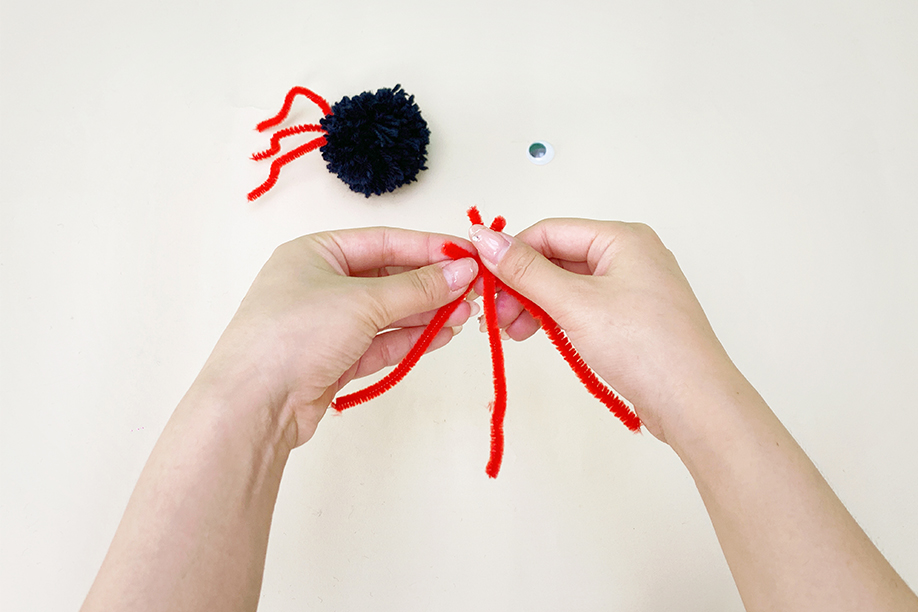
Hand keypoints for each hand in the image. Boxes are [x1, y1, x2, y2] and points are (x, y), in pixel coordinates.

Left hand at [196, 227, 478, 447]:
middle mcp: (319, 284)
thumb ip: (417, 288)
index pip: (383, 242)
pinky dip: (410, 339)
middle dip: (431, 285)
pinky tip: (442, 335)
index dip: (428, 248)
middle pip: (387, 278)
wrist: (253, 405)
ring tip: (465, 315)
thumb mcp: (362, 302)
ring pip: (387, 313)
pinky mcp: (334, 360)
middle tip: (473, 290)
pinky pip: (380, 343)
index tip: (469, 255)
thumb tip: (463, 271)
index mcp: (315, 253)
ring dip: (426, 313)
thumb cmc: (294, 335)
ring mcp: (326, 324)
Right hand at [469, 218, 737, 442]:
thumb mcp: (575, 304)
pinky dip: (555, 318)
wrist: (694, 404)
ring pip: (566, 285)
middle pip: (556, 258)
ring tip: (513, 332)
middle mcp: (629, 256)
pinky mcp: (630, 319)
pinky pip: (581, 306)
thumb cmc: (646, 348)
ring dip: (533, 305)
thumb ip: (526, 271)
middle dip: (520, 285)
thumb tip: (485, 239)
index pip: (549, 232)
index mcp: (622, 238)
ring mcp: (631, 288)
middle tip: (495, 317)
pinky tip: (537, 335)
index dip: (510, 255)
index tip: (481, 283)